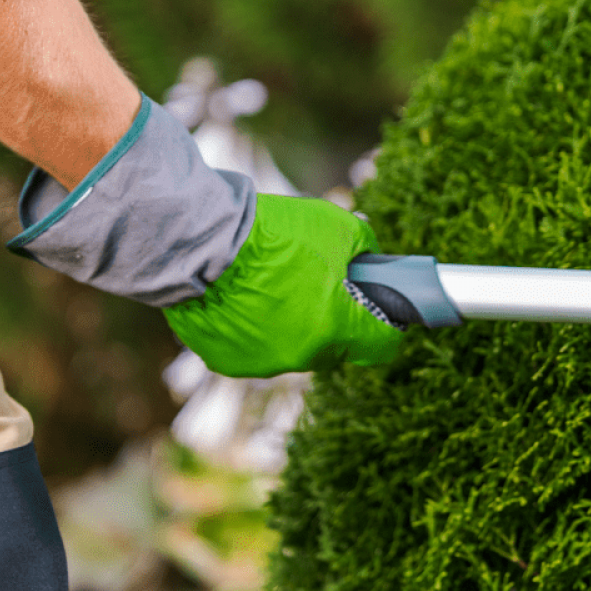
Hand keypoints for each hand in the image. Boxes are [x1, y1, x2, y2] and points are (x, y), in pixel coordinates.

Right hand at [165, 195, 402, 377]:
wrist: (203, 239)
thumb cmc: (274, 232)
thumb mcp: (336, 226)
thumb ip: (364, 248)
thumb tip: (369, 261)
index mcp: (335, 328)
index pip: (381, 346)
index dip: (386, 326)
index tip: (380, 312)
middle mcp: (302, 356)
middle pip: (335, 348)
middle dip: (334, 321)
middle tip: (320, 286)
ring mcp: (263, 363)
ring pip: (294, 350)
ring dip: (293, 326)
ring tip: (274, 286)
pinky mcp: (228, 362)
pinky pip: (254, 349)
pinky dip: (255, 330)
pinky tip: (244, 298)